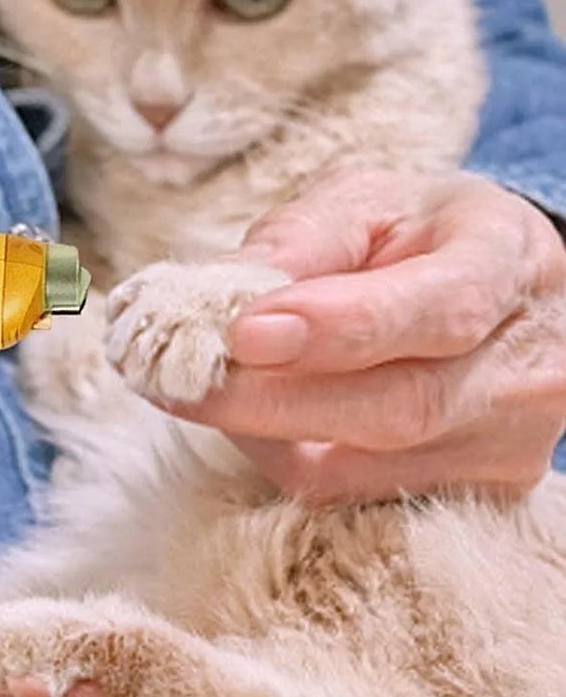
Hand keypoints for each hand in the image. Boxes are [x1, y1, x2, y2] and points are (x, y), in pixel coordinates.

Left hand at [184, 170, 565, 502]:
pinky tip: (246, 417)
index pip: (439, 308)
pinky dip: (283, 457)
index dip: (338, 328)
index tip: (242, 332)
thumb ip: (298, 241)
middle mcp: (525, 364)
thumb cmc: (414, 233)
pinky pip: (355, 494)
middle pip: (398, 408)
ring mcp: (509, 440)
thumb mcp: (361, 201)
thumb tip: (219, 295)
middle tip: (172, 376)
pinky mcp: (477, 490)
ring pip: (366, 467)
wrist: (496, 283)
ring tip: (193, 387)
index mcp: (505, 263)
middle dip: (267, 399)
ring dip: (261, 432)